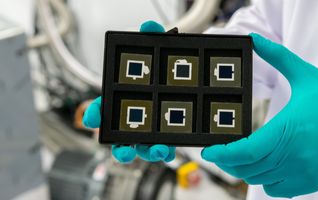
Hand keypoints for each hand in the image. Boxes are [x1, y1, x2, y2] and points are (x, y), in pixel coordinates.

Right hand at [82, 21, 174, 163]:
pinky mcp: (164, 137)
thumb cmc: (162, 67)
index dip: (95, 114)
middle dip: (120, 148)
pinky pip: (162, 147)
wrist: (184, 78)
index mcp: (121, 99)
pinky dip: (165, 150)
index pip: (102, 108)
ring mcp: (147, 130)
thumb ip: (151, 36)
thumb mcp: (158, 48)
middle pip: (119, 137)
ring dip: (148, 152)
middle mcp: (130, 118)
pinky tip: (170, 148)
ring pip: (141, 147)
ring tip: (158, 150)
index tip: (92, 119)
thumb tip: (149, 28)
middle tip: (124, 151)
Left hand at [201, 33, 317, 197]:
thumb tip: (256, 40)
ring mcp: (301, 173)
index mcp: (288, 130)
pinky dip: (265, 180)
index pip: (245, 152)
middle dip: (228, 161)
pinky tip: (266, 166)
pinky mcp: (309, 183)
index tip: (209, 150)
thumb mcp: (307, 75)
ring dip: (246, 169)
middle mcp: (292, 156)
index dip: (222, 154)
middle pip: (246, 168)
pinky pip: (275, 190)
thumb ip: (278, 57)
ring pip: (258, 180)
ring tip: (242, 156)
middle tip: (222, 151)